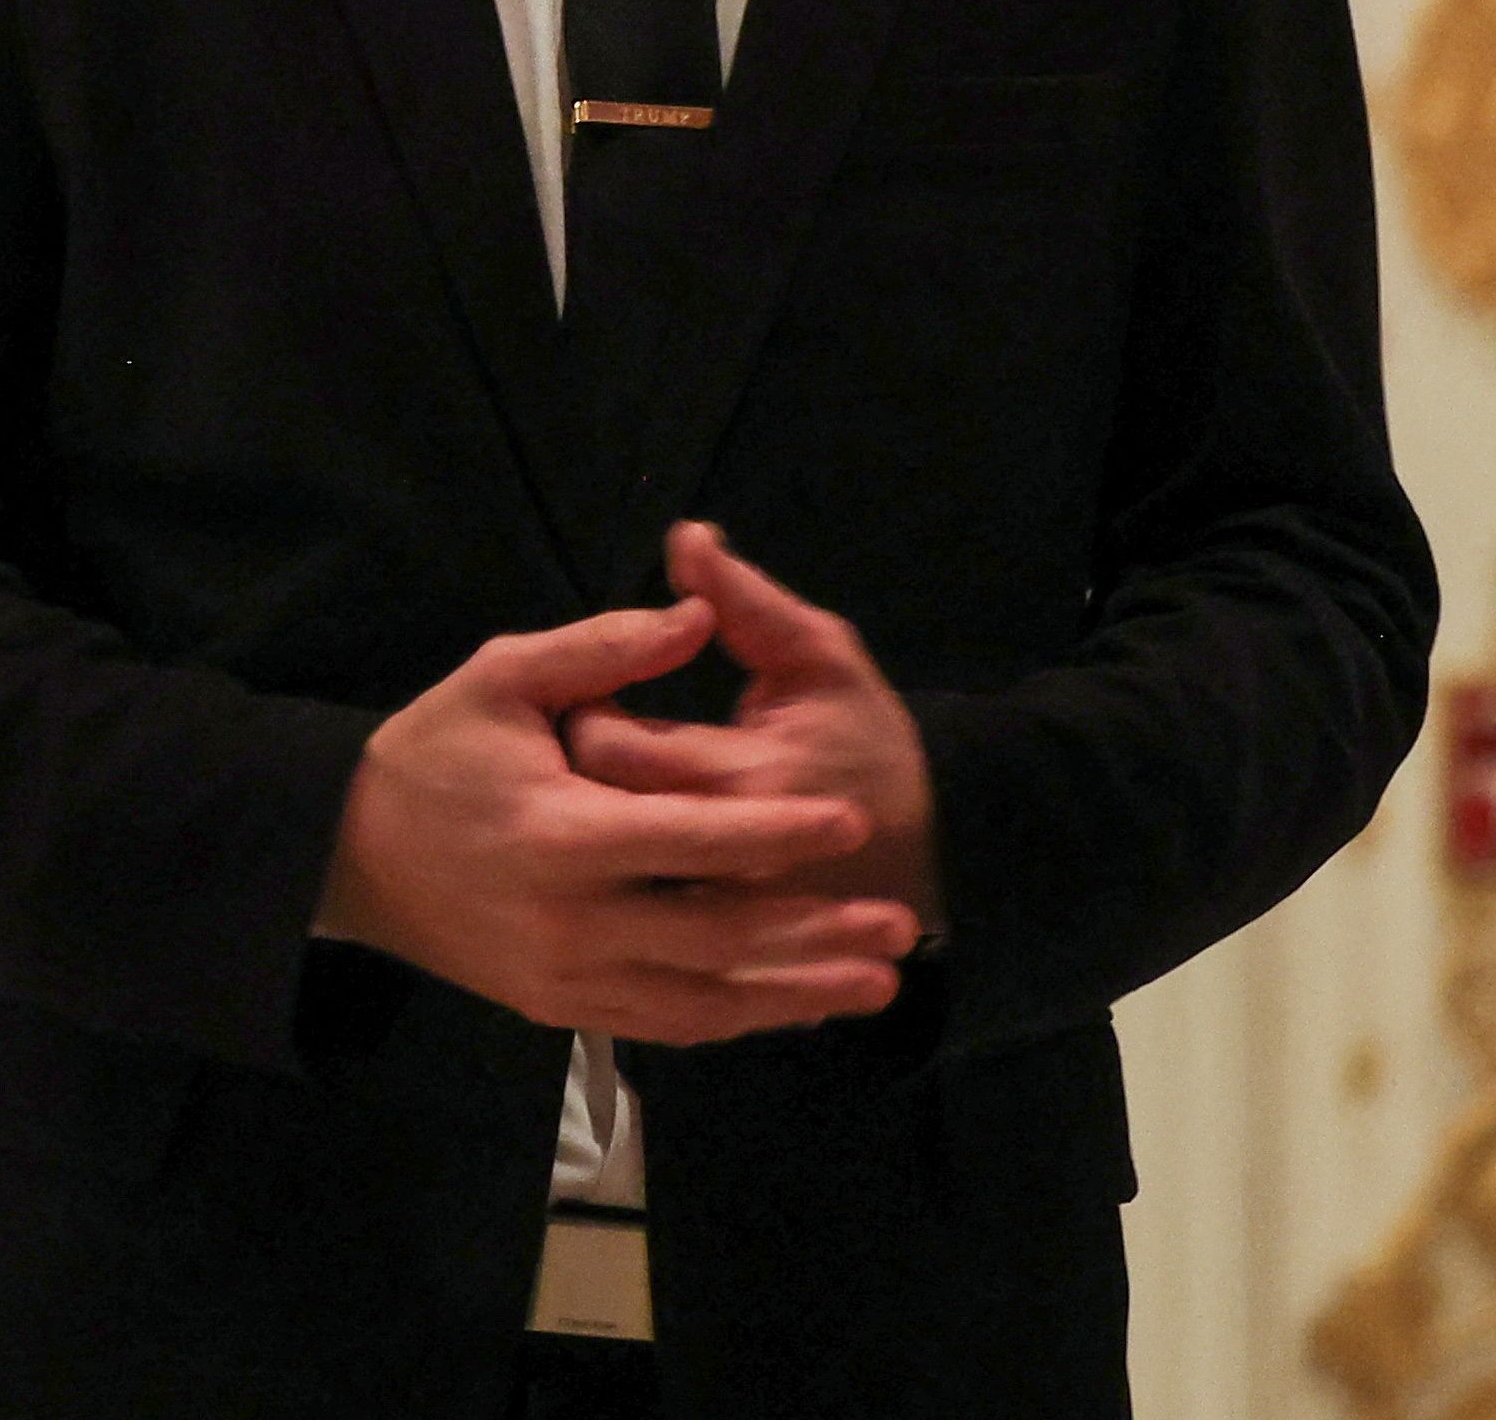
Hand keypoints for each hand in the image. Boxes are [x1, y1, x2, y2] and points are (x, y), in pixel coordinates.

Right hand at [318, 594, 920, 1044]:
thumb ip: (603, 649)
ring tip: (876, 986)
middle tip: (898, 925)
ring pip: (702, 1002)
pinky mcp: (560, 1010)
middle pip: (716, 943)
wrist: (349, 853)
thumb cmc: (434, 751)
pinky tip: (794, 1008)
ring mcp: (566, 980)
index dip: (779, 834)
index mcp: (563, 836)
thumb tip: (695, 612)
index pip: (694, 843)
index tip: (852, 823)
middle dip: (815, 937)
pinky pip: (664, 1025)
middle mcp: (571, 924)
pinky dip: (735, 1019)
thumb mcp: (503, 675)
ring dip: (794, 997)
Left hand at [563, 524, 941, 925]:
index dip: (584, 711)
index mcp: (746, 773)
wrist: (921, 848)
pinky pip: (635, 928)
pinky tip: (619, 861)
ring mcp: (714, 919)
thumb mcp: (820, 652)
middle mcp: (722, 858)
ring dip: (591, 836)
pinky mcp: (714, 960)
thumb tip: (684, 535)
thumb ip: (746, 600)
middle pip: (593, 818)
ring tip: (596, 803)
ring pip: (606, 882)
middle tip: (587, 744)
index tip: (596, 691)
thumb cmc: (863, 738)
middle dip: (574, 775)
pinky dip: (616, 891)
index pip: (611, 748)